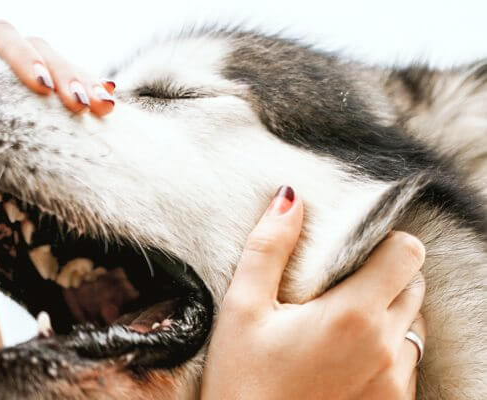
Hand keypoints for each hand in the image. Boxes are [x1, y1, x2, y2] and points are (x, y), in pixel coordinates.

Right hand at [201, 186, 426, 399]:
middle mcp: (386, 348)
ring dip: (388, 313)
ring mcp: (395, 382)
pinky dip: (386, 349)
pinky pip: (407, 361)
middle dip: (384, 276)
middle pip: (414, 285)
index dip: (383, 242)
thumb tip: (289, 196)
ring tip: (341, 325)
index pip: (406, 253)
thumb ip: (268, 248)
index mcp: (353, 315)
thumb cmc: (243, 381)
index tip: (353, 251)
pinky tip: (345, 358)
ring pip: (413, 323)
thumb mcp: (243, 309)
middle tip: (339, 288)